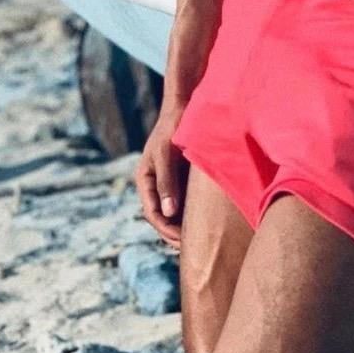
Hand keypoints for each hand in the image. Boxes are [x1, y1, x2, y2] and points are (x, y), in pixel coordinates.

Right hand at [136, 103, 190, 247]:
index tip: (182, 241)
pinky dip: (193, 212)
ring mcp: (169, 180)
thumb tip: (168, 213)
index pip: (152, 213)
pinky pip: (186, 199)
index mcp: (145, 178)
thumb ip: (167, 183)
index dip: (165, 229)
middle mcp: (155, 183)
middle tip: (194, 248)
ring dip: (184, 225)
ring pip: (174, 210)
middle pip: (162, 216)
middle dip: (174, 233)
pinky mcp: (182, 176)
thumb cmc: (174, 126)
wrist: (186, 104)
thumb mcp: (167, 153)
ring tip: (202, 240)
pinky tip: (208, 220)